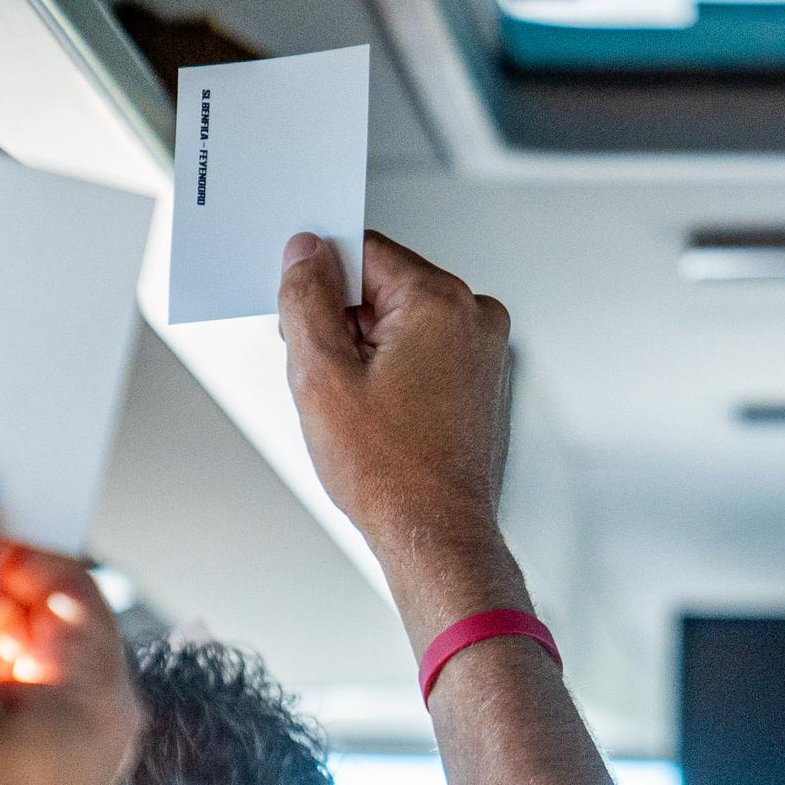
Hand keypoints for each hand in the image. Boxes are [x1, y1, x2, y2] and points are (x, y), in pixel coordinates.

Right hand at [279, 231, 520, 599]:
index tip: (300, 315)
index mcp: (440, 302)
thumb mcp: (321, 376)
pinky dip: (393, 369)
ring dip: (367, 349)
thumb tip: (304, 251)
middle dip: (343, 321)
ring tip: (359, 405)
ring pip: (400, 319)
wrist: (436, 535)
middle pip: (382, 284)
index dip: (320, 280)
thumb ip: (306, 299)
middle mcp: (474, 316)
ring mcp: (485, 348)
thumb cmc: (390, 473)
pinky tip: (380, 413)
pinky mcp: (481, 377)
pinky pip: (422, 349)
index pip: (363, 249)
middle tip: (328, 377)